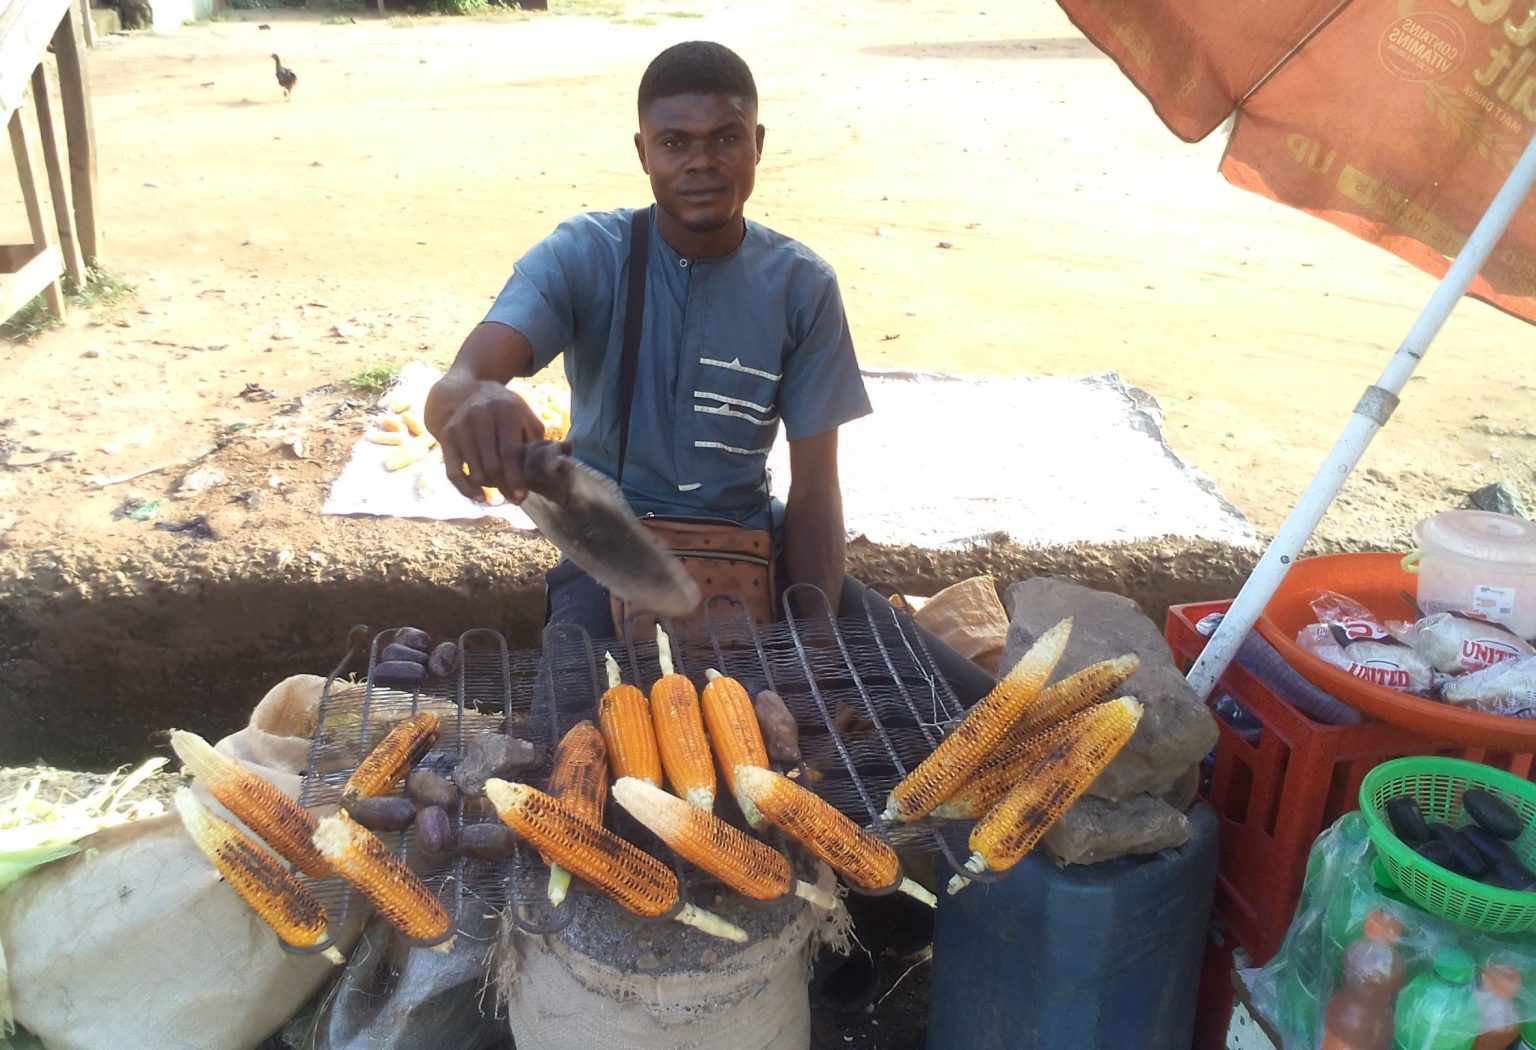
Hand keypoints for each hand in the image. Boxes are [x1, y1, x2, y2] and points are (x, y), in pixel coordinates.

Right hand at [430, 378, 544, 502]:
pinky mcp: (446, 437)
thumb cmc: (504, 409)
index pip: (510, 452)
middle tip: (514, 500)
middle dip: (504, 487)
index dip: (516, 477)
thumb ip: (535, 437)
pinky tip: (479, 497)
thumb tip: (550, 464)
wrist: (467, 392)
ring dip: (489, 489)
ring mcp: (460, 427)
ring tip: (501, 496)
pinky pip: (453, 472)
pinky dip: (465, 488)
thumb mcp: (524, 414)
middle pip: (492, 465)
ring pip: (475, 471)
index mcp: (506, 410)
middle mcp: (480, 417)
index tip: (522, 495)